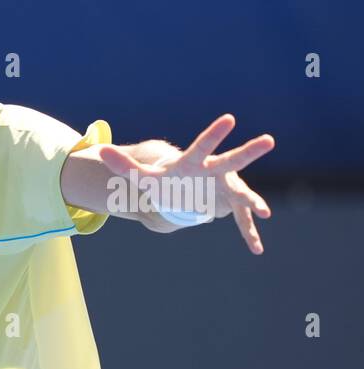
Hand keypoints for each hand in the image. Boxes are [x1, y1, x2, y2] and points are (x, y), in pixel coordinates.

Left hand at [100, 114, 274, 254]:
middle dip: (249, 152)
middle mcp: (215, 171)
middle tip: (268, 140)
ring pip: (242, 194)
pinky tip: (256, 250)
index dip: (215, 134)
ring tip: (265, 212)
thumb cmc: (166, 179)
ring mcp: (226, 188)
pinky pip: (241, 221)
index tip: (230, 119)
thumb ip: (124, 166)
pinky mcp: (229, 205)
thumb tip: (99, 151)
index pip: (203, 145)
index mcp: (195, 161)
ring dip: (254, 202)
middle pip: (232, 161)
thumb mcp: (143, 176)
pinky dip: (248, 234)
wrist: (184, 188)